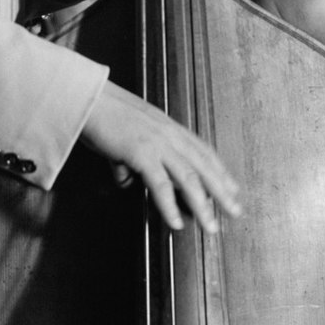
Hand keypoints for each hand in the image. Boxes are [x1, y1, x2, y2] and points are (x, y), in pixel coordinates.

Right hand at [80, 80, 240, 233]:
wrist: (89, 99)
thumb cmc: (104, 113)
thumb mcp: (127, 134)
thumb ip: (130, 158)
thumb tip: (127, 178)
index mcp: (169, 127)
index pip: (203, 152)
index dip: (220, 171)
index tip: (232, 189)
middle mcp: (169, 134)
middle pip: (204, 166)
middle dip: (222, 191)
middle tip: (235, 211)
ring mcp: (158, 143)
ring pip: (189, 178)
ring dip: (202, 205)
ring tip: (210, 226)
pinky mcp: (142, 153)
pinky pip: (161, 185)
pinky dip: (170, 206)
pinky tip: (176, 222)